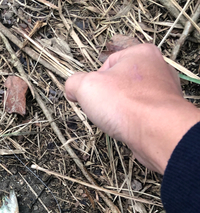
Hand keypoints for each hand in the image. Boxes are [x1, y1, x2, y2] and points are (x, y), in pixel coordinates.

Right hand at [65, 44, 199, 173]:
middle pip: (121, 82)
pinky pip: (144, 116)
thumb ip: (73, 83)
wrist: (157, 133)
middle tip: (103, 110)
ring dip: (121, 112)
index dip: (94, 81)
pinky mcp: (168, 114)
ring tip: (117, 122)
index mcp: (141, 52)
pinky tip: (130, 130)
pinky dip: (134, 123)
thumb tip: (71, 89)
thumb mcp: (86, 87)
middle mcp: (158, 68)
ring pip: (133, 100)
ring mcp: (166, 92)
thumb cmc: (125, 104)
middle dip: (108, 97)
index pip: (108, 63)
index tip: (90, 96)